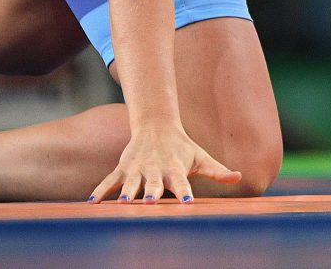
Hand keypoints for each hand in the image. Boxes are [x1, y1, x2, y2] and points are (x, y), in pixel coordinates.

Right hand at [88, 124, 240, 202]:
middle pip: (153, 183)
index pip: (182, 183)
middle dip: (151, 192)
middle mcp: (155, 169)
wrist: (156, 125)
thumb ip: (218, 170)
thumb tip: (238, 176)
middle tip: (148, 202)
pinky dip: (101, 191)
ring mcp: (137, 168)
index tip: (186, 203)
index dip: (184, 193)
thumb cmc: (183, 147)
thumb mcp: (201, 157)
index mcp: (175, 169)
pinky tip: (91, 203)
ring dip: (126, 192)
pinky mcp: (123, 168)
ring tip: (122, 204)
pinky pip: (109, 181)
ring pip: (130, 182)